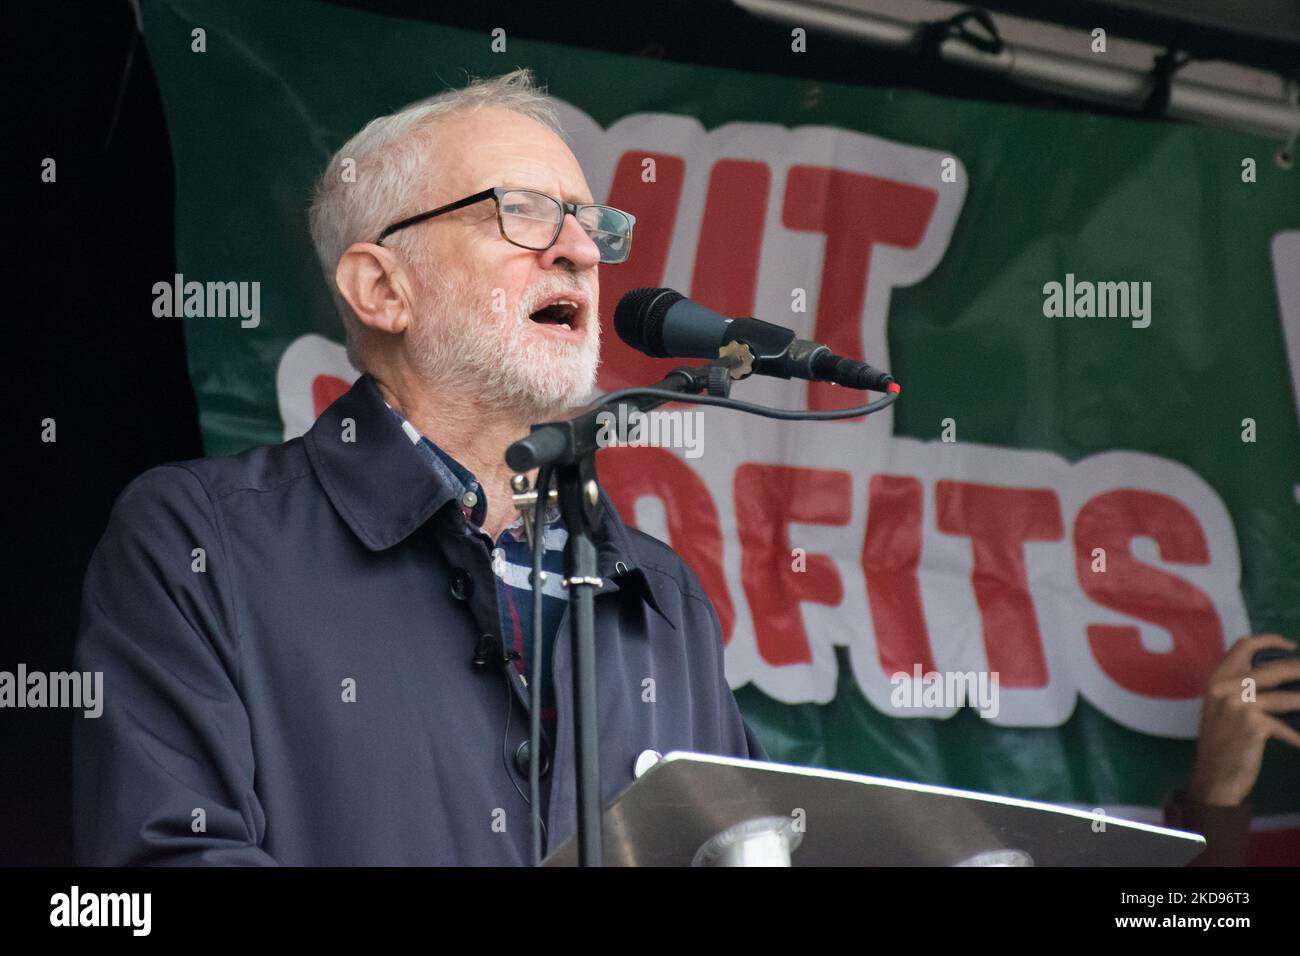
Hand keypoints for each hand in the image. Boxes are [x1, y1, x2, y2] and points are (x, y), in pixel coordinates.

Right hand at [1187, 634, 1299, 805]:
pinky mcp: (1254, 725)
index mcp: (1217, 679)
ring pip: (1287, 698)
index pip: (1243, 646)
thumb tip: (1276, 675)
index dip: (1270, 640)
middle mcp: (1226, 687)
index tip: (1290, 646)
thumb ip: (1238, 688)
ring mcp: (1239, 705)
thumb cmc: (1221, 743)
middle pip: (1273, 669)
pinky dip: (1298, 735)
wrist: (1213, 777)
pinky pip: (1288, 727)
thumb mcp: (1221, 708)